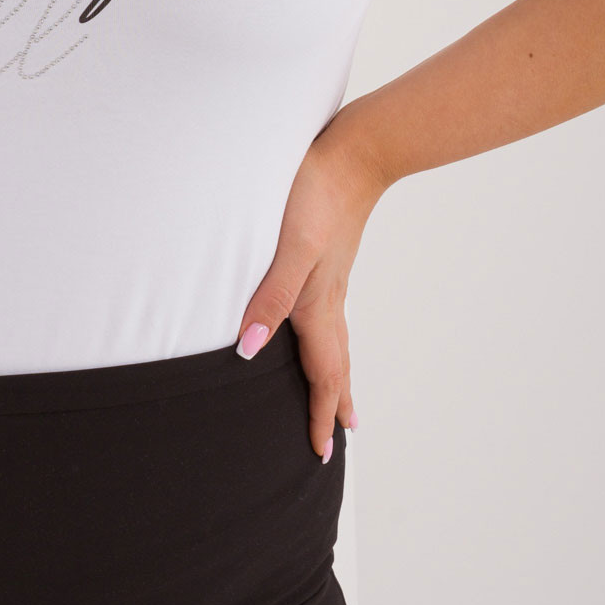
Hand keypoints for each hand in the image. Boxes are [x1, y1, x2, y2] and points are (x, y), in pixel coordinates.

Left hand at [234, 115, 390, 462]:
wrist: (354, 152)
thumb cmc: (316, 196)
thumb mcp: (290, 248)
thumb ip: (269, 298)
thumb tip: (251, 350)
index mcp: (318, 304)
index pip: (323, 374)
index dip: (320, 414)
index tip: (320, 451)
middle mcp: (328, 298)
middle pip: (336, 364)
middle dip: (334, 403)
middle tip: (338, 437)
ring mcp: (332, 278)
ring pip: (335, 340)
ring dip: (335, 374)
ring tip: (338, 395)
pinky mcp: (328, 257)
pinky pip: (330, 315)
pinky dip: (330, 339)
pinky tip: (320, 325)